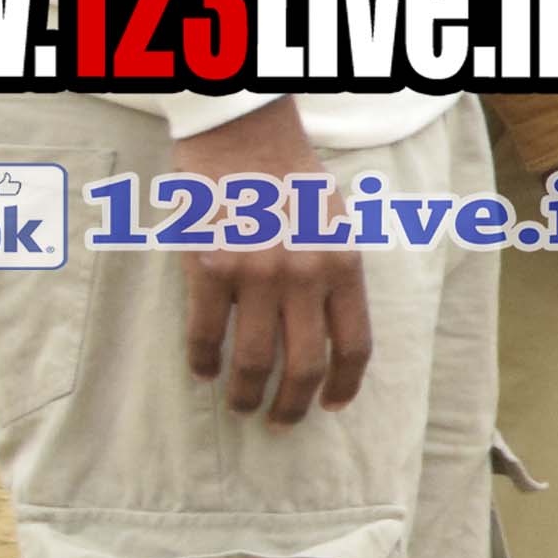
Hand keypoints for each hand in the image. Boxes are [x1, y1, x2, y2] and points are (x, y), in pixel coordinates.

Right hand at [166, 99, 369, 425]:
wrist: (244, 134)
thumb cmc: (293, 177)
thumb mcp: (339, 222)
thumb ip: (339, 274)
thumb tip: (333, 329)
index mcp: (345, 265)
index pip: (354, 345)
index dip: (345, 386)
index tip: (333, 406)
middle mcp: (306, 276)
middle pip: (304, 366)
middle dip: (293, 406)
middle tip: (280, 422)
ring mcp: (256, 275)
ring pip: (254, 361)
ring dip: (247, 394)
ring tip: (241, 405)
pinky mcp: (208, 269)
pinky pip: (207, 334)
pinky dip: (203, 362)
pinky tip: (203, 372)